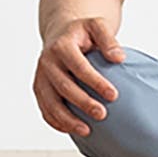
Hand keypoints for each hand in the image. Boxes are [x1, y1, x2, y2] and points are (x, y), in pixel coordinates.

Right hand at [34, 16, 124, 135]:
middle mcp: (47, 61)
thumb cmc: (82, 32)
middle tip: (102, 114)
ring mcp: (40, 77)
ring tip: (87, 130)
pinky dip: (56, 122)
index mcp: (62, 45)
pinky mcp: (38, 89)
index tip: (113, 95)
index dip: (96, 82)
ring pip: (51, 103)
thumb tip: (119, 58)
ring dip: (68, 119)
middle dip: (83, 103)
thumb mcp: (97, 26)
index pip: (79, 67)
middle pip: (64, 87)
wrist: (61, 33)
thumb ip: (108, 39)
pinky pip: (45, 109)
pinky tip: (72, 130)